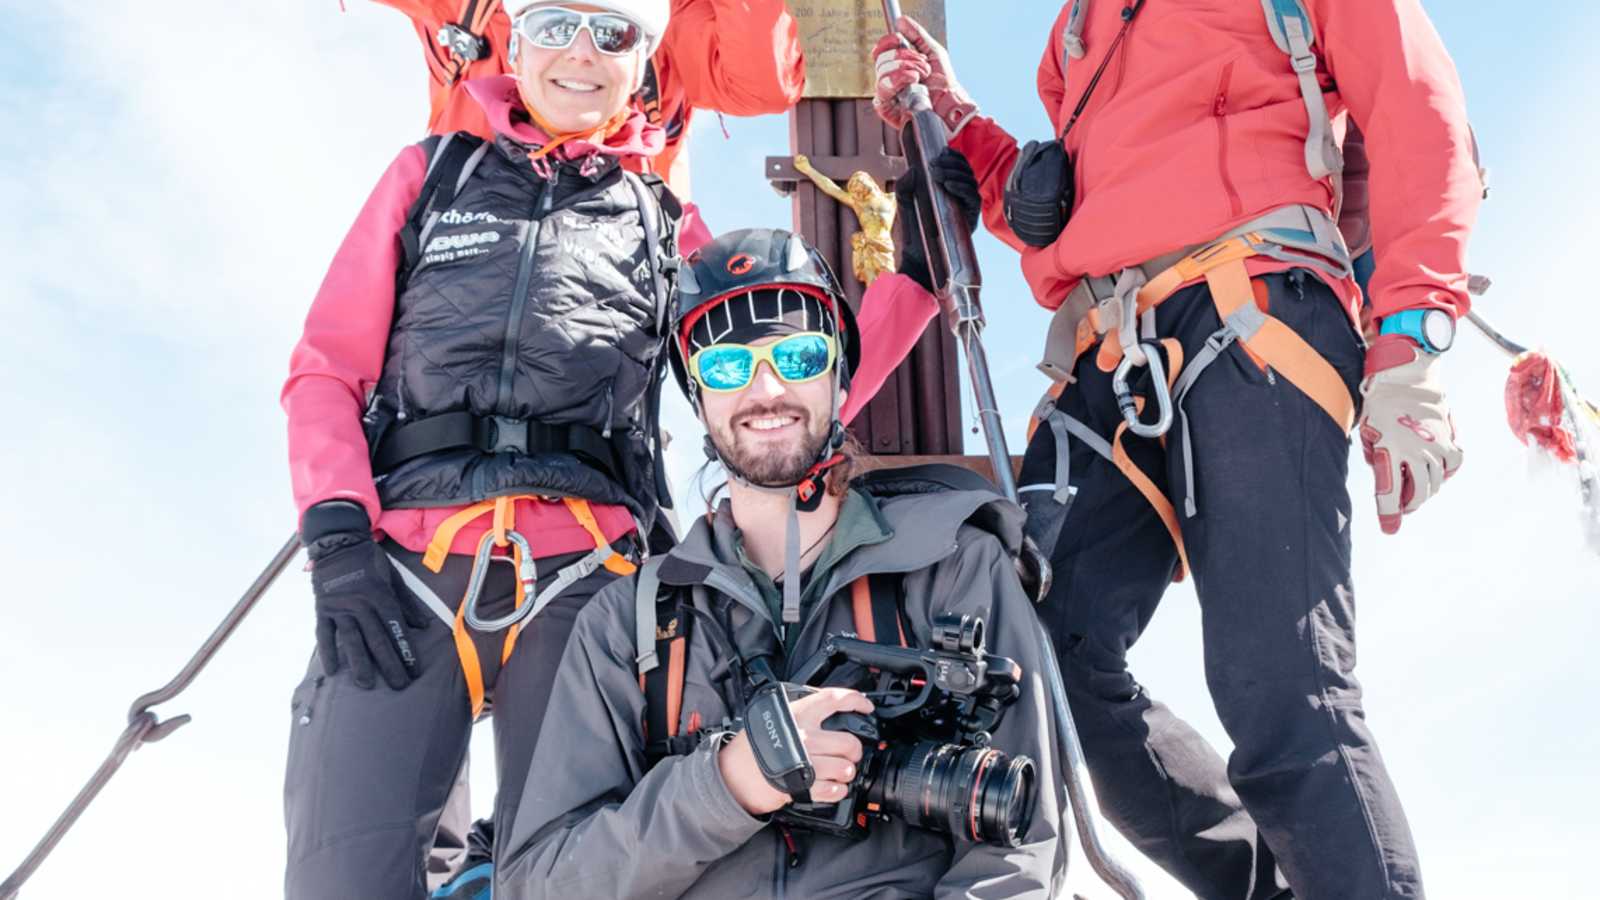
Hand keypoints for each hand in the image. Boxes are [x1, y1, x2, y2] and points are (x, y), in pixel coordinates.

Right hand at [308, 530, 429, 689]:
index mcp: (380, 595)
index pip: (396, 628)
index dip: (405, 650)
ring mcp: (339, 607)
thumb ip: (407, 602)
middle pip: (376, 638)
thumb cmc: (370, 560)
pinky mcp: (322, 609)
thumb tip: (423, 626)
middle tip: (398, 685)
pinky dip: (327, 651)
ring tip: (367, 684)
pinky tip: (332, 670)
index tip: (414, 670)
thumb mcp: (394, 576)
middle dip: (389, 664)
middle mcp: (360, 604)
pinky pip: (324, 633)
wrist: (337, 542)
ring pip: (351, 639)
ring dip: (359, 663)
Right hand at [717, 687, 874, 815]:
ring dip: (846, 771)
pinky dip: (837, 789)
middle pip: (849, 742)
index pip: (834, 699)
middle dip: (853, 750)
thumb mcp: (772, 717)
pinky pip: (835, 789)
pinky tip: (831, 785)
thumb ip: (799, 711)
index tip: (866, 707)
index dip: (856, 701)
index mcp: (797, 714)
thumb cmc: (750, 748)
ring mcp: (806, 763)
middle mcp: (804, 736)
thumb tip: (826, 707)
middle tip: (848, 752)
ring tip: (838, 771)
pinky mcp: (804, 786)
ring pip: (845, 768)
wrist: (732, 775)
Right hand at [871, 17, 977, 135]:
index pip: (881, 51)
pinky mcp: (886, 109)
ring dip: (905, 68)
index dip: (888, 42)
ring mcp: (888, 94)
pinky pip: (882, 89)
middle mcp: (890, 80)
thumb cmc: (945, 85)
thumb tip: (901, 22)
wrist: (951, 106)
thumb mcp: (934, 53)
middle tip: (923, 65)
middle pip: (881, 59)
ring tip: (921, 76)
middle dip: (905, 57)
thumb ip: (917, 36)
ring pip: (881, 71)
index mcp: (898, 67)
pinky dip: (899, 80)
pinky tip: (912, 82)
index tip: (899, 39)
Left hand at [895, 147, 980, 293]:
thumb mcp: (905, 206)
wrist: (917, 260)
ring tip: (939, 173)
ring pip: (971, 183)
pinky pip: (973, 200)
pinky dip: (962, 189)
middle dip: (954, 163)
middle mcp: (959, 199)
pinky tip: (949, 185)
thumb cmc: (913, 233)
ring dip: (956, 174)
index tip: (942, 151)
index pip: (957, 169)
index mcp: (948, 192)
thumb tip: (912, 169)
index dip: (954, 157)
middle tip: (936, 163)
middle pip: (966, 173)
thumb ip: (905, 187)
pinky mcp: (969, 221)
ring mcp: (966, 210)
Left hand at [1358, 334, 1463, 533]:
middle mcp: (1415, 451)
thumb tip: (1388, 480)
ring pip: (1435, 483)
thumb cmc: (1379, 405)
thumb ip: (1377, 458)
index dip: (1389, 514)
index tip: (1389, 529)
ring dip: (1425, 490)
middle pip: (1417, 494)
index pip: (1389, 492)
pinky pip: (1453, 465)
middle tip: (1402, 506)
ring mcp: (1435, 445)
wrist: (1405, 377)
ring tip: (1414, 487)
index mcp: (1389, 450)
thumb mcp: (1367, 432)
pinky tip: (1435, 470)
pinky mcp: (1449, 438)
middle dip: (1408, 505)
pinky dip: (1445, 472)